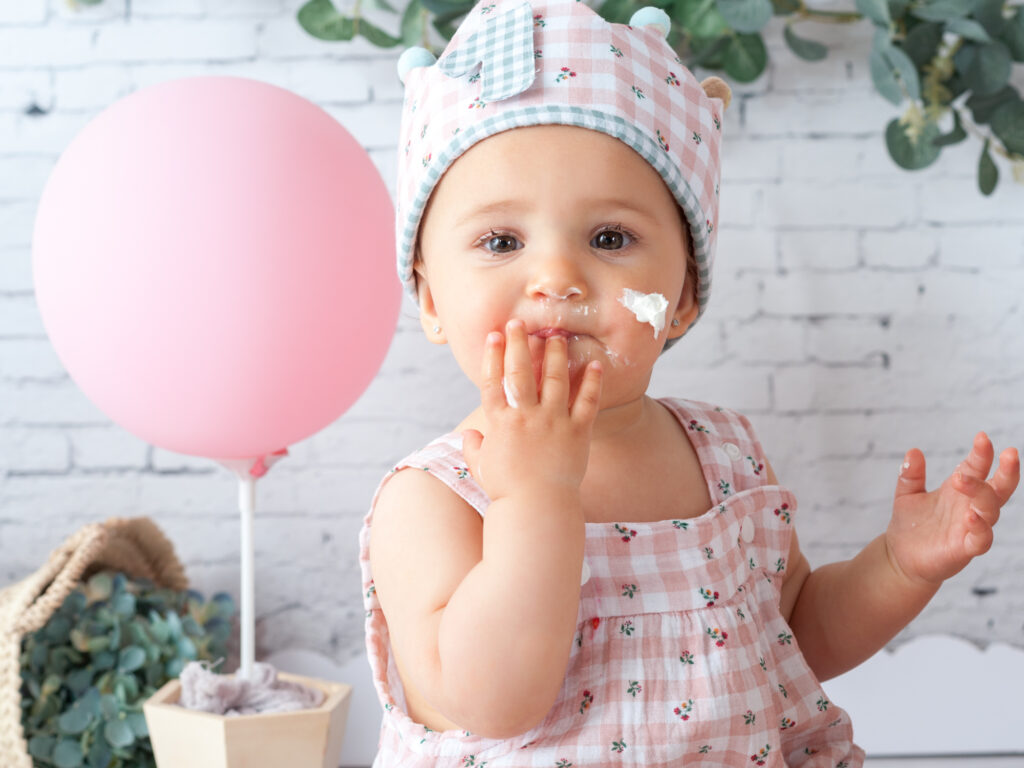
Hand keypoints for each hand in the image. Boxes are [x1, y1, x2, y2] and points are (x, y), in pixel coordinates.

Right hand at [461, 319, 602, 502]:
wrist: (538, 509)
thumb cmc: (508, 492)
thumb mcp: (482, 468)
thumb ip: (474, 448)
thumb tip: (469, 434)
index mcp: (501, 423)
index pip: (494, 381)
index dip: (493, 355)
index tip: (494, 334)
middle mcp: (526, 417)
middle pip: (521, 372)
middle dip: (519, 344)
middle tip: (520, 323)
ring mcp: (553, 423)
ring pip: (556, 379)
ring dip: (556, 355)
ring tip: (556, 336)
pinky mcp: (578, 432)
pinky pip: (587, 402)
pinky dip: (592, 382)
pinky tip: (594, 364)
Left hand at [886, 432, 1019, 587]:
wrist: (900, 557)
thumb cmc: (910, 525)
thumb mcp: (906, 494)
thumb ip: (911, 474)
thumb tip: (913, 451)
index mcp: (959, 490)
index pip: (978, 467)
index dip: (982, 453)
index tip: (981, 437)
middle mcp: (970, 507)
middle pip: (999, 488)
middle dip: (1007, 471)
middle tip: (1008, 453)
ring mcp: (971, 527)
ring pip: (991, 510)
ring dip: (982, 493)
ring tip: (962, 480)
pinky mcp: (965, 548)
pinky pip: (982, 539)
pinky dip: (980, 528)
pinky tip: (971, 516)